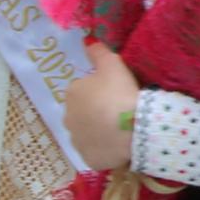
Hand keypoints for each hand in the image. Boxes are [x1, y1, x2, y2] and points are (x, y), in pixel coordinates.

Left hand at [63, 40, 140, 173]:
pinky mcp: (88, 158)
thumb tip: (87, 41)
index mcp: (72, 93)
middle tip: (118, 110)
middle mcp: (68, 117)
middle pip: (82, 111)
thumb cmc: (120, 93)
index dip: (100, 90)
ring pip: (87, 132)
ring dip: (99, 130)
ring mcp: (77, 140)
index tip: (115, 93)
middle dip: (95, 111)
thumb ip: (98, 52)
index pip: (83, 89)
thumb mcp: (113, 64)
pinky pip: (96, 150)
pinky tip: (118, 144)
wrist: (131, 129)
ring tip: (120, 129)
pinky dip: (104, 148)